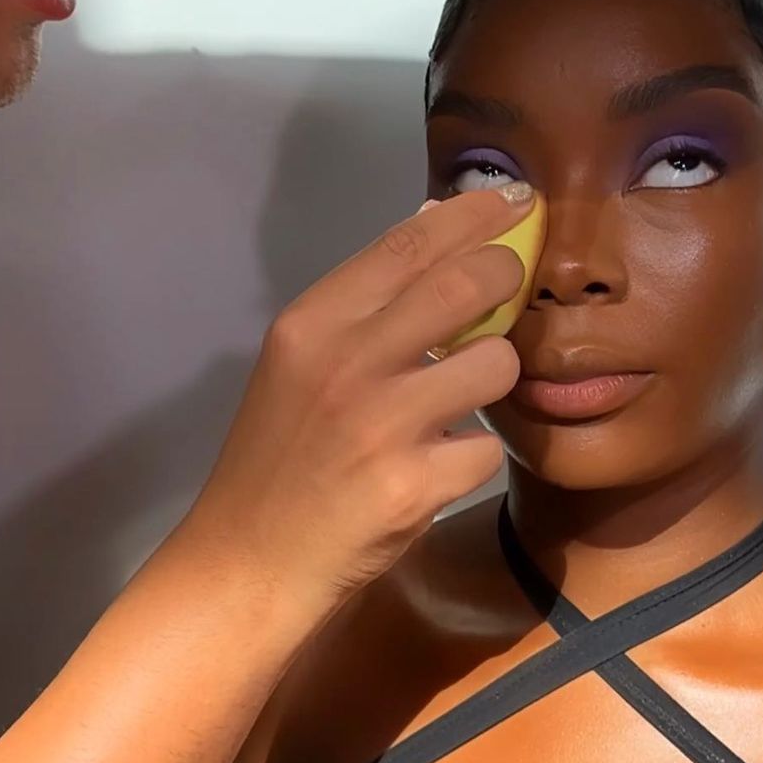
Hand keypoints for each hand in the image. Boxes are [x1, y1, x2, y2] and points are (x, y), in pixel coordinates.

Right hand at [189, 184, 533, 624]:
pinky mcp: (413, 487)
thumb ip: (366, 303)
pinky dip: (473, 458)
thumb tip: (436, 221)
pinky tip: (438, 469)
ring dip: (494, 376)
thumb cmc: (278, 458)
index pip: (407, 244)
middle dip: (506, 276)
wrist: (248, 562)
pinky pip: (486, 448)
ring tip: (462, 398)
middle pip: (465, 284)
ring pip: (494, 365)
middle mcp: (346, 362)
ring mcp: (382, 425)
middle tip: (513, 284)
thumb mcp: (299, 364)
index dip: (471, 214)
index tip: (513, 199)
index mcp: (312, 323)